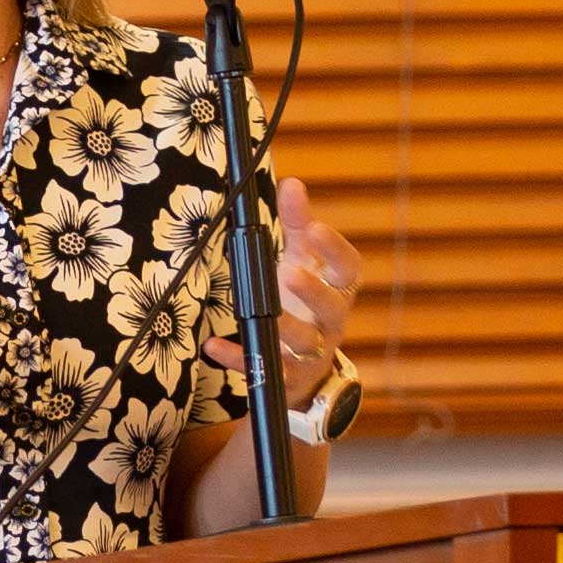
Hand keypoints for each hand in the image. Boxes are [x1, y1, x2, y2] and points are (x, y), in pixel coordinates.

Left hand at [201, 176, 362, 399]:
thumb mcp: (301, 262)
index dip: (335, 250)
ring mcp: (310, 354)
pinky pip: (264, 370)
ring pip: (304, 343)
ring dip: (285, 328)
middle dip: (314, 291)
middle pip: (332, 308)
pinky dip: (238, 358)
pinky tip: (214, 346)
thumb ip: (297, 226)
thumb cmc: (303, 304)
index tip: (316, 228)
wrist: (305, 372)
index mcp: (336, 291)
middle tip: (292, 274)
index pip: (348, 270)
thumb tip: (293, 184)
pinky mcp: (285, 378)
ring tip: (265, 312)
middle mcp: (329, 323)